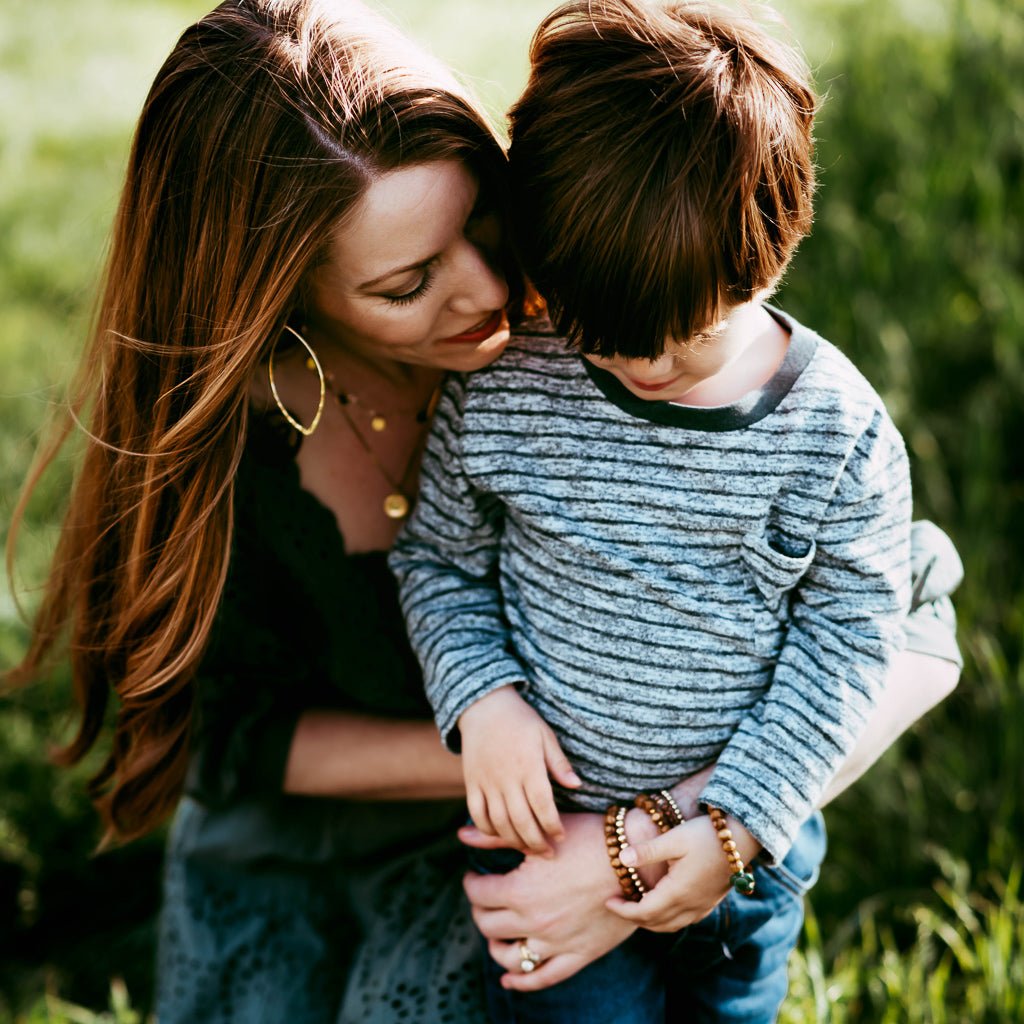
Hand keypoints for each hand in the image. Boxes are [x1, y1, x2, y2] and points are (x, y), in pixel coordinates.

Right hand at [459, 685, 580, 853]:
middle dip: (536, 842)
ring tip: (528, 849)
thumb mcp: (545, 735)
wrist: (484, 706)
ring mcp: (486, 781)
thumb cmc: (520, 720)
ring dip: (514, 840)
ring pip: (499, 822)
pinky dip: (487, 829)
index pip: (543, 805)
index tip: (561, 836)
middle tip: (548, 854)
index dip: (553, 825)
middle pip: (522, 820)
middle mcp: (506, 777)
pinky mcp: (472, 782)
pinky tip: (500, 834)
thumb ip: (559, 763)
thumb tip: (577, 785)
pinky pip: (477, 813)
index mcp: (528, 766)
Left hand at [460, 812, 634, 990]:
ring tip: (496, 932)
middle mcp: (535, 922)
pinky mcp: (578, 955)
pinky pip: (543, 978)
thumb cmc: (589, 838)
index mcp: (521, 891)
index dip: (472, 885)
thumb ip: (497, 837)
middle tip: (485, 899)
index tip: (474, 877)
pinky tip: (509, 979)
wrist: (635, 860)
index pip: (479, 895)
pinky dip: (522, 982)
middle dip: (481, 911)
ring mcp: (556, 943)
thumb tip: (461, 835)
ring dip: (496, 946)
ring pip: (511, 957)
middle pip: (489, 925)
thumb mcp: (540, 833)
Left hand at [606, 814, 760, 932]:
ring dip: (650, 921)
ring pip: (670, 925)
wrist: (742, 838)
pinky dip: (667, 919)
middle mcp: (690, 905)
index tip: (607, 901)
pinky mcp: (710, 903)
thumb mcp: (674, 838)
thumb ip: (647, 850)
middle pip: (656, 923)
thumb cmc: (706, 835)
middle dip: (633, 918)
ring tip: (635, 906)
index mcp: (677, 892)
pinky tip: (661, 905)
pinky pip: (684, 920)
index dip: (623, 910)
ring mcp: (702, 906)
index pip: (644, 912)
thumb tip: (621, 858)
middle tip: (617, 904)